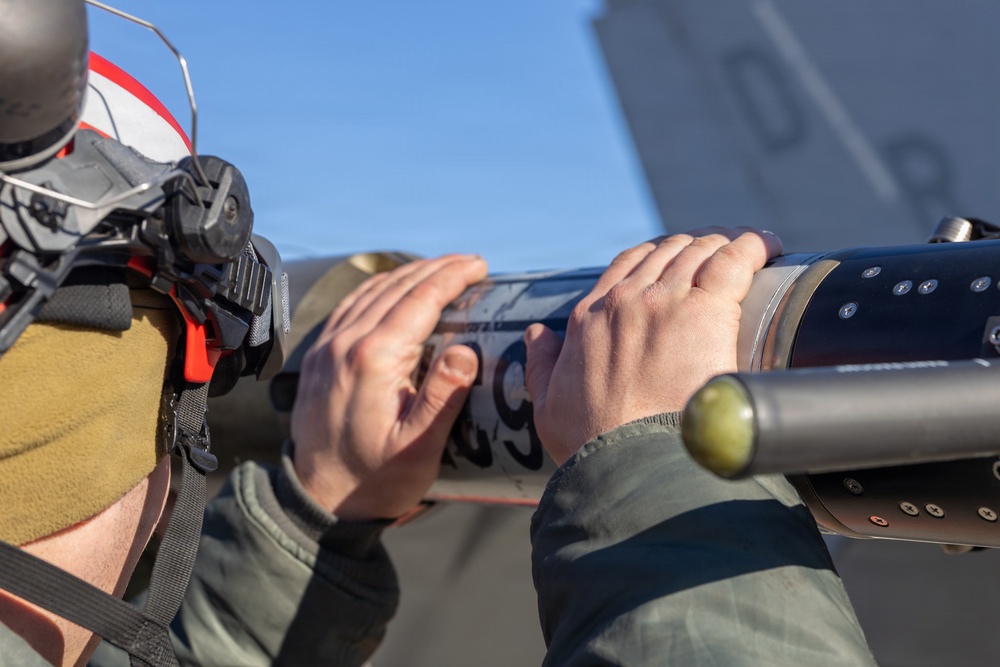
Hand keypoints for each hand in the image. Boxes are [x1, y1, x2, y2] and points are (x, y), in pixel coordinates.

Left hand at [291, 254, 487, 519]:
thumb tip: (465, 350)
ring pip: (372, 291)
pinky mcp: (320, 356)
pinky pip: (351, 305)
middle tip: (470, 263)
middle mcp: (346, 343)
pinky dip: (380, 288)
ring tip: (441, 270)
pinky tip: (396, 289)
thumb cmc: (376, 479)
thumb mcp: (419, 447)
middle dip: (437, 268)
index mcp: (374, 358)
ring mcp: (328, 346)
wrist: (319, 499)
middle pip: (397, 287)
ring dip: (409, 274)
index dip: (453, 277)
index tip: (479, 266)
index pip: (420, 300)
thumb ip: (443, 396)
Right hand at [524, 228, 781, 464]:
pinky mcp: (706, 311)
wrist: (629, 463)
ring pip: (701, 248)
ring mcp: (667, 300)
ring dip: (724, 245)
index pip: (629, 264)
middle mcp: (627, 299)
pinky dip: (752, 245)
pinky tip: (766, 246)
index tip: (679, 264)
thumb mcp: (547, 404)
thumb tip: (537, 335)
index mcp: (590, 317)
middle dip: (695, 247)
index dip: (658, 257)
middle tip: (720, 259)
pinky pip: (734, 259)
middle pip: (669, 250)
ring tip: (748, 252)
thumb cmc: (591, 444)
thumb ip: (542, 365)